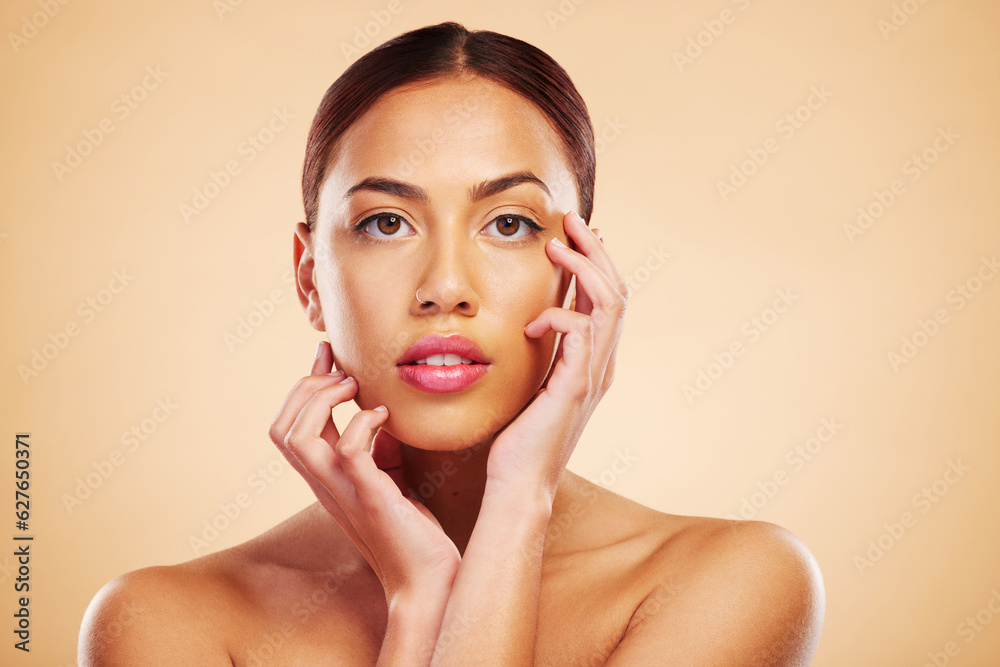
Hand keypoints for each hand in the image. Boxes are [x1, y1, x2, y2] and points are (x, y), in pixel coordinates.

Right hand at [268, 342, 460, 603]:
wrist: (427, 580)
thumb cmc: (411, 534)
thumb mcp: (389, 482)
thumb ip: (377, 450)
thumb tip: (380, 412)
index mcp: (324, 478)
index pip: (288, 426)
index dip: (303, 384)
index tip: (327, 353)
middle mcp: (324, 484)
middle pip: (281, 427)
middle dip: (307, 386)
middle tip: (346, 373)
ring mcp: (342, 491)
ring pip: (297, 437)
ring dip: (323, 401)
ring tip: (356, 388)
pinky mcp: (370, 497)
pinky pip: (348, 450)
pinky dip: (363, 423)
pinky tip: (386, 417)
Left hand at [486, 210, 628, 496]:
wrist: (519, 483)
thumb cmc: (520, 437)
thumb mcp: (535, 382)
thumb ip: (544, 352)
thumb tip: (533, 319)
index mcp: (594, 361)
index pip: (609, 298)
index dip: (598, 261)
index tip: (575, 233)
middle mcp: (602, 365)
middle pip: (618, 291)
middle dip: (596, 250)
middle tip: (572, 219)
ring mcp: (592, 375)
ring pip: (609, 304)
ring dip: (584, 268)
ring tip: (557, 244)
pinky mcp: (574, 386)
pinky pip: (581, 332)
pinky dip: (557, 315)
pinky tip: (531, 323)